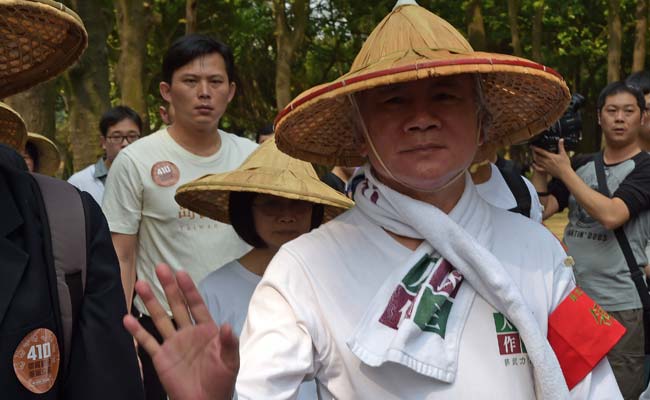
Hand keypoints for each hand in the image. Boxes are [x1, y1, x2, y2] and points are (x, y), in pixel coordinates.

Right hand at [123, 264, 238, 399]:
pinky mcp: (161, 357)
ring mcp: (173, 343)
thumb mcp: (230, 361)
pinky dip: (137, 331)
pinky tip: (126, 318)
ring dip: (150, 302)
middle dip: (169, 286)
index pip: (196, 304)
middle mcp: (188, 332)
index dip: (189, 289)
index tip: (180, 272)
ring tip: (141, 284)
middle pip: (177, 305)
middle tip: (160, 267)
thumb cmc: (221, 381)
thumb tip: (226, 325)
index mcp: (206, 329)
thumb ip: (228, 343)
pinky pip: (147, 342)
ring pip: (160, 318)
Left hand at [532, 139, 571, 179]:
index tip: (532, 146)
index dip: (535, 148)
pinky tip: (533, 164)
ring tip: (532, 155)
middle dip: (533, 153)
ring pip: (537, 162)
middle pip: (537, 156)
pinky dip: (534, 166)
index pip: (541, 151)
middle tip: (532, 150)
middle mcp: (546, 161)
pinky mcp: (545, 171)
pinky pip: (538, 168)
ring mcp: (545, 166)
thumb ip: (561, 146)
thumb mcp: (564, 154)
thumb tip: (561, 140)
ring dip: (534, 158)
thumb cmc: (565, 164)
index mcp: (550, 156)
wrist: (565, 174)